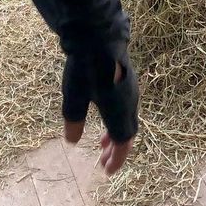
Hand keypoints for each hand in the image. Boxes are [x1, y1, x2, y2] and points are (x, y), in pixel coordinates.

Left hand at [62, 49, 138, 175]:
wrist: (99, 34)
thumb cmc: (86, 69)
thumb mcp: (74, 98)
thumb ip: (74, 121)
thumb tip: (73, 139)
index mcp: (120, 112)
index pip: (123, 143)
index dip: (116, 159)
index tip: (107, 171)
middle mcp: (130, 103)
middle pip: (128, 133)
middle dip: (116, 149)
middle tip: (103, 160)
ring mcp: (132, 89)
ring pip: (128, 119)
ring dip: (117, 133)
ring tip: (103, 142)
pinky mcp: (129, 78)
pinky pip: (127, 106)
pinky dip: (118, 118)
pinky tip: (106, 113)